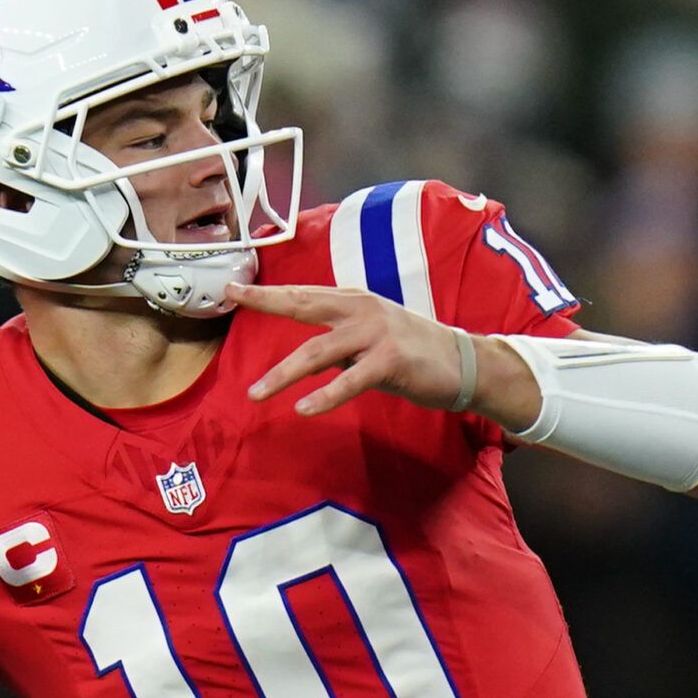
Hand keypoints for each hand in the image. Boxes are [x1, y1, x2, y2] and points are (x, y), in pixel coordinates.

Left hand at [231, 282, 539, 426]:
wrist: (464, 363)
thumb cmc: (413, 352)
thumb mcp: (369, 339)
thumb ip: (337, 343)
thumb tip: (303, 361)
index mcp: (354, 301)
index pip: (303, 295)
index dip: (268, 292)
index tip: (233, 289)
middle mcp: (361, 309)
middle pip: (304, 305)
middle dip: (267, 301)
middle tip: (233, 301)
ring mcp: (376, 332)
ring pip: (319, 350)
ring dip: (284, 373)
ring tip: (256, 394)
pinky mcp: (391, 360)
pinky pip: (351, 380)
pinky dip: (326, 395)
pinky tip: (304, 408)